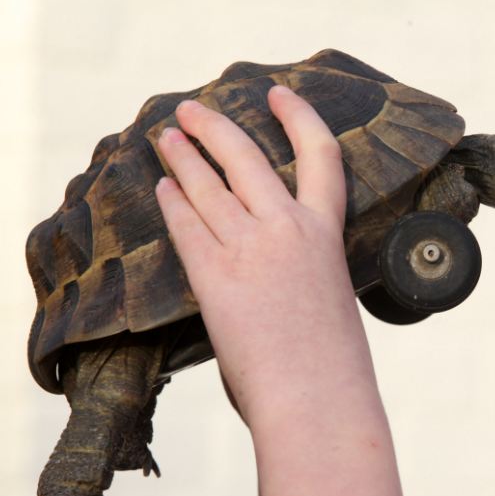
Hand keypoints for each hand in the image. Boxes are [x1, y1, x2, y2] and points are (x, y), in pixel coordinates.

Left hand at [155, 85, 371, 427]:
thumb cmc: (332, 366)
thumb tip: (266, 271)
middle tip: (191, 111)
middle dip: (213, 126)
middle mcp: (289, 230)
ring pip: (206, 186)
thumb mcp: (330, 301)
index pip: (321, 155)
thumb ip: (300, 272)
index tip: (278, 95)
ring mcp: (250, 250)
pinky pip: (185, 226)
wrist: (318, 400)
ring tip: (165, 139)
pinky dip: (172, 204)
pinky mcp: (214, 277)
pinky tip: (162, 191)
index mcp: (327, 235)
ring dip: (181, 157)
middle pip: (245, 157)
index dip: (298, 116)